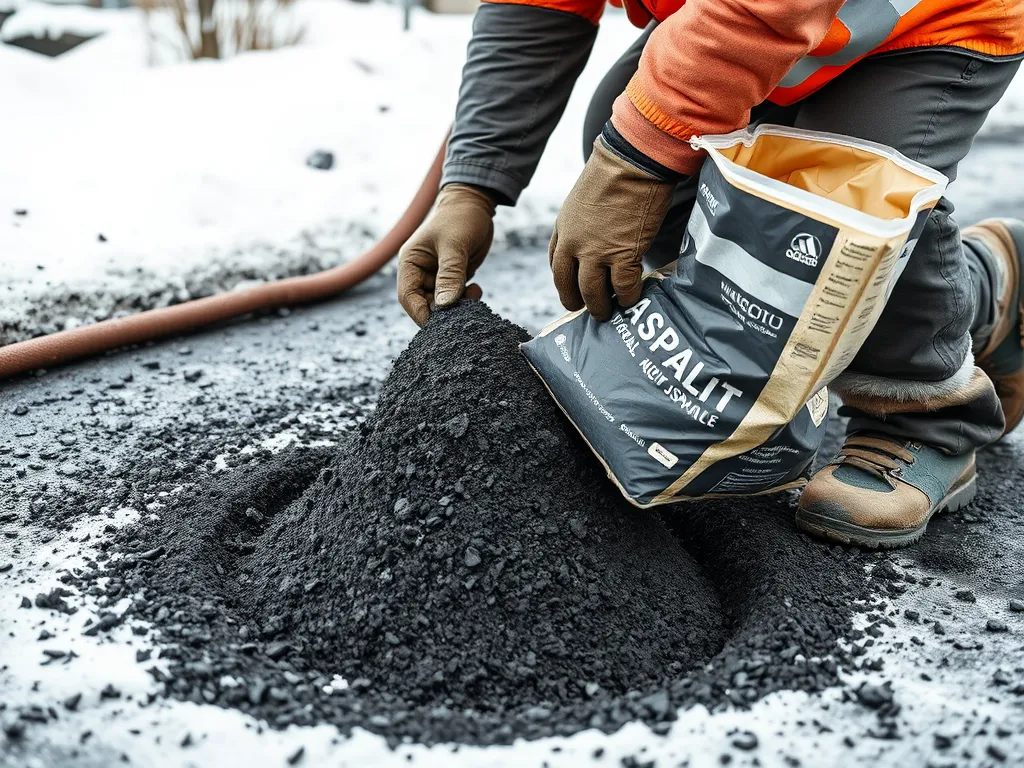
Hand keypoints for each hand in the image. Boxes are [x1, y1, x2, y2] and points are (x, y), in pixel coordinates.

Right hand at [398, 183, 495, 325]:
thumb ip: (450, 274)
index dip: (421, 313)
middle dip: (443, 312)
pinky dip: (466, 299)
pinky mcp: (452, 278)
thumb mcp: (454, 245)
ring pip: (442, 303)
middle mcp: (420, 272)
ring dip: (457, 306)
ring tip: (473, 295)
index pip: (408, 296)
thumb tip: (446, 304)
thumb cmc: (460, 218)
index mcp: (410, 262)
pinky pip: (455, 297)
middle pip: (424, 303)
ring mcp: (436, 276)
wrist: (475, 204)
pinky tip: (477, 290)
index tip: (439, 326)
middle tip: (464, 310)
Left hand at [549, 136, 674, 320]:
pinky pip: (623, 287)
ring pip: (592, 293)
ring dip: (600, 307)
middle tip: (586, 310)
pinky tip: (631, 298)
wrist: (631, 162)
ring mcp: (597, 252)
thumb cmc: (613, 172)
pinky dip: (627, 296)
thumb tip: (597, 232)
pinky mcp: (623, 255)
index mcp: (563, 228)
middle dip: (575, 301)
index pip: (556, 263)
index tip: (571, 288)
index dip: (564, 280)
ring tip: (607, 313)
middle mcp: (574, 244)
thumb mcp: (583, 197)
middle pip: (568, 284)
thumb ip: (584, 221)